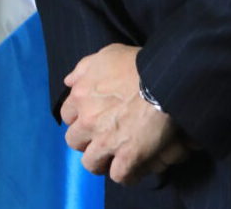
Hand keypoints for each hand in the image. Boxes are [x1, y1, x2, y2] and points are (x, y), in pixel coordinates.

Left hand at [61, 43, 190, 184]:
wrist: (163, 80)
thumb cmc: (136, 64)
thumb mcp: (106, 55)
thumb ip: (84, 68)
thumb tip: (69, 81)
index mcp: (81, 96)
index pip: (67, 115)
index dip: (79, 117)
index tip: (90, 118)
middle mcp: (88, 121)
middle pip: (75, 141)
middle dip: (86, 141)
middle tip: (101, 138)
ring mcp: (106, 142)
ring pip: (91, 163)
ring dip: (102, 161)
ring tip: (114, 157)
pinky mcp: (127, 158)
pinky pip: (119, 175)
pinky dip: (126, 173)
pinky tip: (133, 167)